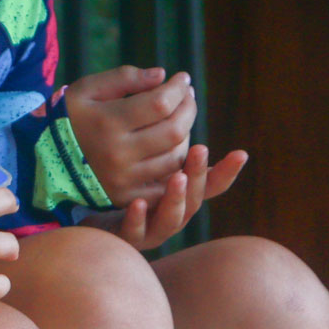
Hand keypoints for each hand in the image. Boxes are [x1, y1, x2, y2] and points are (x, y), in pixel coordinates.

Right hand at [63, 65, 198, 206]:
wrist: (41, 158)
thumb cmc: (69, 117)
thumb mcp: (87, 89)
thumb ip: (124, 77)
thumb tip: (163, 75)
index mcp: (108, 122)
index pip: (161, 103)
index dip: (178, 88)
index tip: (183, 78)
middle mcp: (118, 153)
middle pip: (174, 131)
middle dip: (188, 108)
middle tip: (187, 96)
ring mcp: (123, 179)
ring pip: (175, 158)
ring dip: (187, 135)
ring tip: (181, 118)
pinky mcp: (125, 196)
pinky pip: (165, 184)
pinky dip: (177, 166)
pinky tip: (175, 147)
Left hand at [98, 143, 249, 251]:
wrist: (87, 215)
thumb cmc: (121, 179)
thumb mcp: (144, 153)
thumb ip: (163, 132)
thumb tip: (184, 92)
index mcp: (180, 192)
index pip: (210, 183)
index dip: (226, 171)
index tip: (241, 154)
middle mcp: (171, 212)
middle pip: (194, 198)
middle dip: (198, 174)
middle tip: (199, 149)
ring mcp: (150, 228)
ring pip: (171, 219)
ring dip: (176, 198)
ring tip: (178, 178)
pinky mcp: (124, 236)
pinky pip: (133, 231)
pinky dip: (138, 219)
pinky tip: (137, 202)